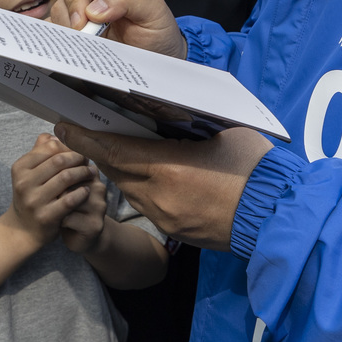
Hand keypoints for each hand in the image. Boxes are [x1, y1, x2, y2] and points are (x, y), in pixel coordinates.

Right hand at [2, 133, 96, 248]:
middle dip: (78, 158)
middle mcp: (24, 183)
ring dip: (83, 172)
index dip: (68, 147)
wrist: (23, 229)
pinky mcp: (46, 216)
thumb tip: (54, 134)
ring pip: (66, 177)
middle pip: (59, 161)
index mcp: (20, 168)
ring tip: (91, 172)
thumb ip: (40, 152)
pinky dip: (81, 192)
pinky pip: (70, 200)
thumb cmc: (31, 195)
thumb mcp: (29, 173)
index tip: (78, 149)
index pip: (49, 148)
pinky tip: (87, 190)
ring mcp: (34, 201)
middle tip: (88, 160)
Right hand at [51, 0, 185, 57]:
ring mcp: (80, 27)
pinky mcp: (76, 47)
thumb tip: (95, 9)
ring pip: (54, 26)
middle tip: (90, 41)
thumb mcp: (153, 8)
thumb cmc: (159, 32)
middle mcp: (89, 3)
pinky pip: (56, 46)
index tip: (84, 22)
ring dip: (67, 40)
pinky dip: (60, 51)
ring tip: (89, 49)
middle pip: (60, 5)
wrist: (161, 63)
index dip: (75, 0)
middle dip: (71, 25)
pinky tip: (76, 56)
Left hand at [53, 123, 272, 250]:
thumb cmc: (256, 168)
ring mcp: (166, 217)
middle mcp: (159, 196)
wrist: (278, 216)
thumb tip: (165, 112)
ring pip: (129, 189)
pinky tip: (149, 173)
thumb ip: (187, 125)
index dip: (85, 138)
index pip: (113, 151)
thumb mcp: (222, 133)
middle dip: (98, 151)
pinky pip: (147, 204)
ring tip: (117, 149)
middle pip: (115, 171)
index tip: (64, 126)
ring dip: (120, 169)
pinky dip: (140, 186)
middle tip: (84, 131)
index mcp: (169, 168)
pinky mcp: (176, 230)